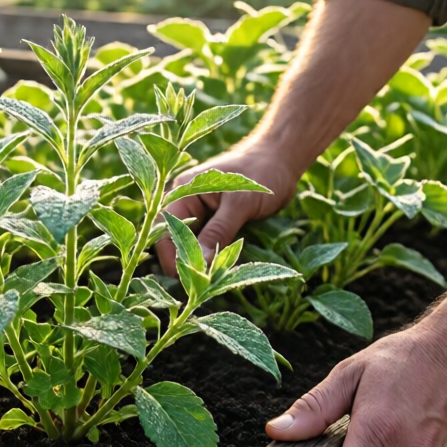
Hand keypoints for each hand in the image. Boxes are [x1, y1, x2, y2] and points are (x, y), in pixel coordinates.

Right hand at [156, 140, 300, 274]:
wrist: (281, 159)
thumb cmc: (261, 172)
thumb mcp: (240, 203)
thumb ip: (218, 232)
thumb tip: (201, 265)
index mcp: (183, 192)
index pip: (165, 230)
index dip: (171, 256)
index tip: (185, 280)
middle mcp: (187, 203)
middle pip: (176, 240)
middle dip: (186, 262)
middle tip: (201, 287)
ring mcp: (201, 213)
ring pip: (193, 245)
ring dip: (201, 262)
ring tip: (212, 282)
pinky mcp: (216, 222)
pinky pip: (208, 243)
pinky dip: (213, 257)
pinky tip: (222, 270)